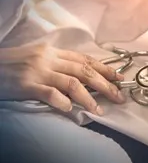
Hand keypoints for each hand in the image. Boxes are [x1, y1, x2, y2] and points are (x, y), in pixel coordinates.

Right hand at [0, 44, 125, 114]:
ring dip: (89, 98)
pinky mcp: (27, 84)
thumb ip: (58, 63)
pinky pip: (50, 93)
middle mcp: (49, 59)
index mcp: (53, 52)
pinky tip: (70, 109)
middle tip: (118, 96)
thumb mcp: (37, 57)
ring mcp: (38, 71)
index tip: (119, 78)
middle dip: (105, 84)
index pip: (85, 59)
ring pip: (72, 83)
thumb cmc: (12, 63)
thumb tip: (81, 75)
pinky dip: (62, 102)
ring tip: (99, 110)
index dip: (104, 68)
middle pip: (84, 71)